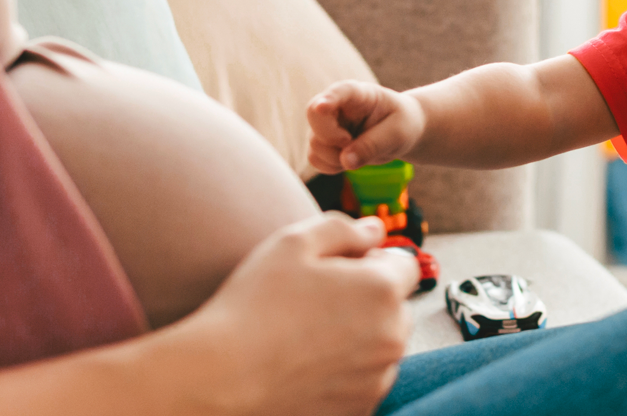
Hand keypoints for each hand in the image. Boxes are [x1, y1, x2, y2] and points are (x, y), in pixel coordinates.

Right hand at [176, 213, 419, 415]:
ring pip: (382, 346)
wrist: (222, 379)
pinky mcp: (361, 408)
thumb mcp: (291, 243)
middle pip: (396, 307)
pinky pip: (366, 380)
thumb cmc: (254, 307)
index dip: (374, 260)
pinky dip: (347, 371)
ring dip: (361, 336)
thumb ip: (343, 229)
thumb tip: (375, 230)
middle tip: (318, 301)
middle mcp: (391, 337)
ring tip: (307, 335)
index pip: (404, 265)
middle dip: (370, 299)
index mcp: (381, 290)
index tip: (341, 268)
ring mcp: (378, 378)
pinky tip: (306, 364)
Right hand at [307, 80, 424, 172]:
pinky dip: (331, 166)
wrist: (399, 131)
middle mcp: (336, 105)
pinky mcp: (323, 143)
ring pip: (314, 144)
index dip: (328, 100)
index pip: (339, 92)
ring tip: (362, 152)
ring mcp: (327, 124)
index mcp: (358, 94)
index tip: (321, 108)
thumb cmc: (401, 124)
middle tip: (352, 142)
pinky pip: (315, 159)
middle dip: (331, 139)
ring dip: (335, 157)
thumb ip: (373, 145)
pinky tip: (350, 160)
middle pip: (315, 117)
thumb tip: (346, 162)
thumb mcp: (397, 133)